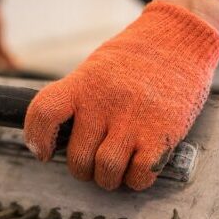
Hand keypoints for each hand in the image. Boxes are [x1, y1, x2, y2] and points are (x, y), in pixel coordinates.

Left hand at [23, 0, 218, 190]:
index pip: (45, 113)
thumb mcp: (96, 68)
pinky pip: (139, 174)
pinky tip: (139, 168)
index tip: (42, 152)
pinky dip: (136, 179)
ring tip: (115, 169)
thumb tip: (59, 138)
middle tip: (93, 163)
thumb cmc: (136, 58)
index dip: (37, 139)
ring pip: (106, 171)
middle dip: (83, 169)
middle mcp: (105, 101)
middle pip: (78, 158)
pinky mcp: (161, 134)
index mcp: (83, 82)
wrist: (181, 39)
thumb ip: (77, 99)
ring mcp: (133, 119)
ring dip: (108, 178)